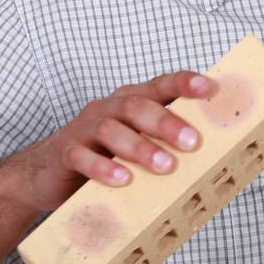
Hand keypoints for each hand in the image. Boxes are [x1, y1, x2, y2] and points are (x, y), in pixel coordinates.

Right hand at [0, 70, 214, 214]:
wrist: (46, 176)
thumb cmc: (105, 159)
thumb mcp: (137, 149)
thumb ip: (166, 147)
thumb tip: (217, 162)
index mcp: (130, 101)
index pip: (160, 85)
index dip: (185, 83)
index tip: (210, 89)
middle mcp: (108, 108)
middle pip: (137, 105)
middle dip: (167, 122)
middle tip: (193, 143)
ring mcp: (83, 128)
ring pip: (111, 128)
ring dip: (140, 147)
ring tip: (165, 166)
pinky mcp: (64, 152)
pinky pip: (81, 155)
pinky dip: (103, 167)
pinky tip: (122, 180)